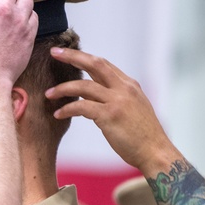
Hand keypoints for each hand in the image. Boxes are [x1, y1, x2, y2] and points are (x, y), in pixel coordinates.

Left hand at [46, 47, 179, 173]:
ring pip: (84, 85)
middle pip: (95, 64)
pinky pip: (81, 107)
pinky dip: (67, 109)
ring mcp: (117, 101)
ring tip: (49, 94)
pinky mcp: (110, 115)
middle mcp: (124, 88)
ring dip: (63, 89)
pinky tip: (58, 114)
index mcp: (129, 85)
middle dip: (72, 56)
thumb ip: (112, 98)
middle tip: (54, 52)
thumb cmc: (143, 136)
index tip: (67, 53)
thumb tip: (89, 95)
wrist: (156, 152)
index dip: (84, 57)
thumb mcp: (131, 109)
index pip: (103, 64)